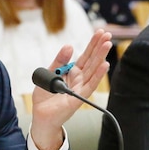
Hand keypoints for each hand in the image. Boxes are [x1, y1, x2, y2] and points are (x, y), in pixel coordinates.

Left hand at [29, 29, 111, 149]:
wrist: (40, 116)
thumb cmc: (45, 97)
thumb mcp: (48, 74)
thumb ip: (58, 61)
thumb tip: (69, 46)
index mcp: (72, 72)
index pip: (85, 56)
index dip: (92, 44)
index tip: (100, 32)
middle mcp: (79, 79)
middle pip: (91, 61)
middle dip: (99, 47)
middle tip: (107, 34)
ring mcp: (80, 89)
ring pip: (93, 70)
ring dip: (101, 57)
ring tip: (108, 44)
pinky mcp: (78, 99)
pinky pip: (89, 86)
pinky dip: (97, 76)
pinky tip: (105, 65)